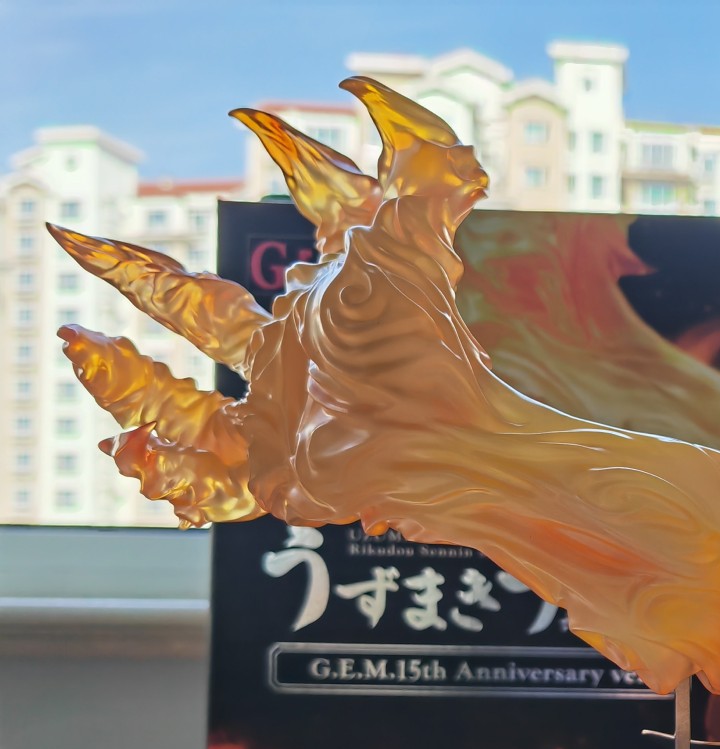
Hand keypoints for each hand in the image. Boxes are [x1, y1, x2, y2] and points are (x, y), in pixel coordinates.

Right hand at [49, 78, 488, 527]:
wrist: (454, 444)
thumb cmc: (429, 351)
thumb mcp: (411, 251)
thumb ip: (414, 169)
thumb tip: (371, 96)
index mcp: (304, 309)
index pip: (262, 245)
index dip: (251, 191)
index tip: (249, 119)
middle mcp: (281, 361)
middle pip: (189, 314)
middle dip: (130, 273)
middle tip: (70, 236)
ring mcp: (272, 421)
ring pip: (177, 407)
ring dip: (124, 382)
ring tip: (78, 345)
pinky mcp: (274, 479)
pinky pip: (208, 486)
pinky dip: (168, 477)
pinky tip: (128, 456)